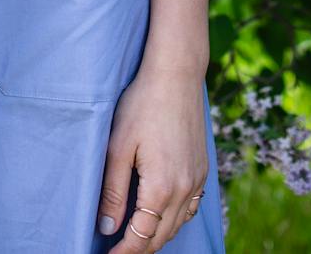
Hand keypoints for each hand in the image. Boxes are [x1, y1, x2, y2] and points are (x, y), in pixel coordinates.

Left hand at [96, 67, 207, 248]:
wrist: (176, 74)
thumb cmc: (143, 104)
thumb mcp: (118, 146)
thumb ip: (113, 191)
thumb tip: (108, 228)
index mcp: (161, 188)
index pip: (142, 237)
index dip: (124, 252)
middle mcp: (185, 190)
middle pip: (161, 236)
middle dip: (139, 249)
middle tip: (117, 250)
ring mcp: (197, 180)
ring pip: (177, 224)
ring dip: (157, 235)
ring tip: (134, 236)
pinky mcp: (202, 169)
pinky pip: (190, 208)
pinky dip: (174, 219)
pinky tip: (160, 213)